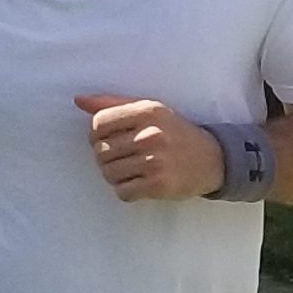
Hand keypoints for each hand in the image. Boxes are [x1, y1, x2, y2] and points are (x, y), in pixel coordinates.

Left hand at [76, 94, 224, 201]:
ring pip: (109, 173)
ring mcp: (155, 162)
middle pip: (101, 150)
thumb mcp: (150, 110)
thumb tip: (78, 101)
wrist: (214, 159)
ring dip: (115, 175)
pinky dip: (126, 191)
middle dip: (106, 157)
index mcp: (146, 112)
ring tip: (130, 171)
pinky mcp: (159, 185)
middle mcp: (150, 135)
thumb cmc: (175, 133)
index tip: (109, 140)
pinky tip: (139, 183)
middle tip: (122, 158)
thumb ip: (114, 104)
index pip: (98, 123)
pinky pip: (123, 192)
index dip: (96, 134)